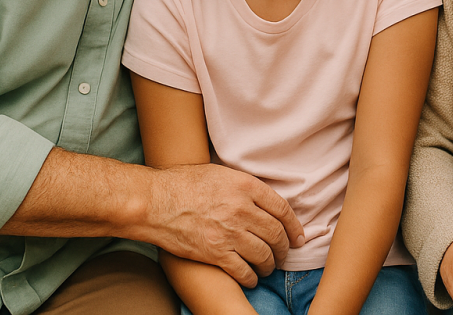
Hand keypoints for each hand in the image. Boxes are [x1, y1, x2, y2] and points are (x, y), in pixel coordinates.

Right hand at [145, 164, 304, 286]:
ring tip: (268, 267)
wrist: (154, 202)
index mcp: (245, 186)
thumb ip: (245, 186)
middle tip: (284, 253)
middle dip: (284, 248)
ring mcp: (229, 232)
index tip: (298, 236)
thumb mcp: (220, 173)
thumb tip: (264, 201)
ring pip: (263, 255)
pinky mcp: (215, 253)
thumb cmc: (183, 183)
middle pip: (276, 234)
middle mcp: (241, 209)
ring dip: (270, 264)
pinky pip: (243, 270)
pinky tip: (251, 278)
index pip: (282, 209)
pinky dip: (251, 277)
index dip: (294, 226)